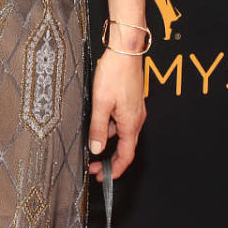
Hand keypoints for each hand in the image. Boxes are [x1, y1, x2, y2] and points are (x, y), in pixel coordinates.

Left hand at [87, 48, 145, 180]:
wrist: (126, 51)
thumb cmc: (115, 73)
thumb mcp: (101, 102)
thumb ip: (98, 127)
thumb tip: (96, 149)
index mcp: (131, 123)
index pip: (126, 156)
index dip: (114, 170)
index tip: (102, 177)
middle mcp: (136, 119)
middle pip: (125, 147)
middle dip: (109, 159)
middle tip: (93, 166)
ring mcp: (135, 110)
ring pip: (121, 133)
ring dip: (107, 141)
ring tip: (90, 143)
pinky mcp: (131, 101)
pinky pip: (121, 121)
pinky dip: (110, 127)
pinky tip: (98, 123)